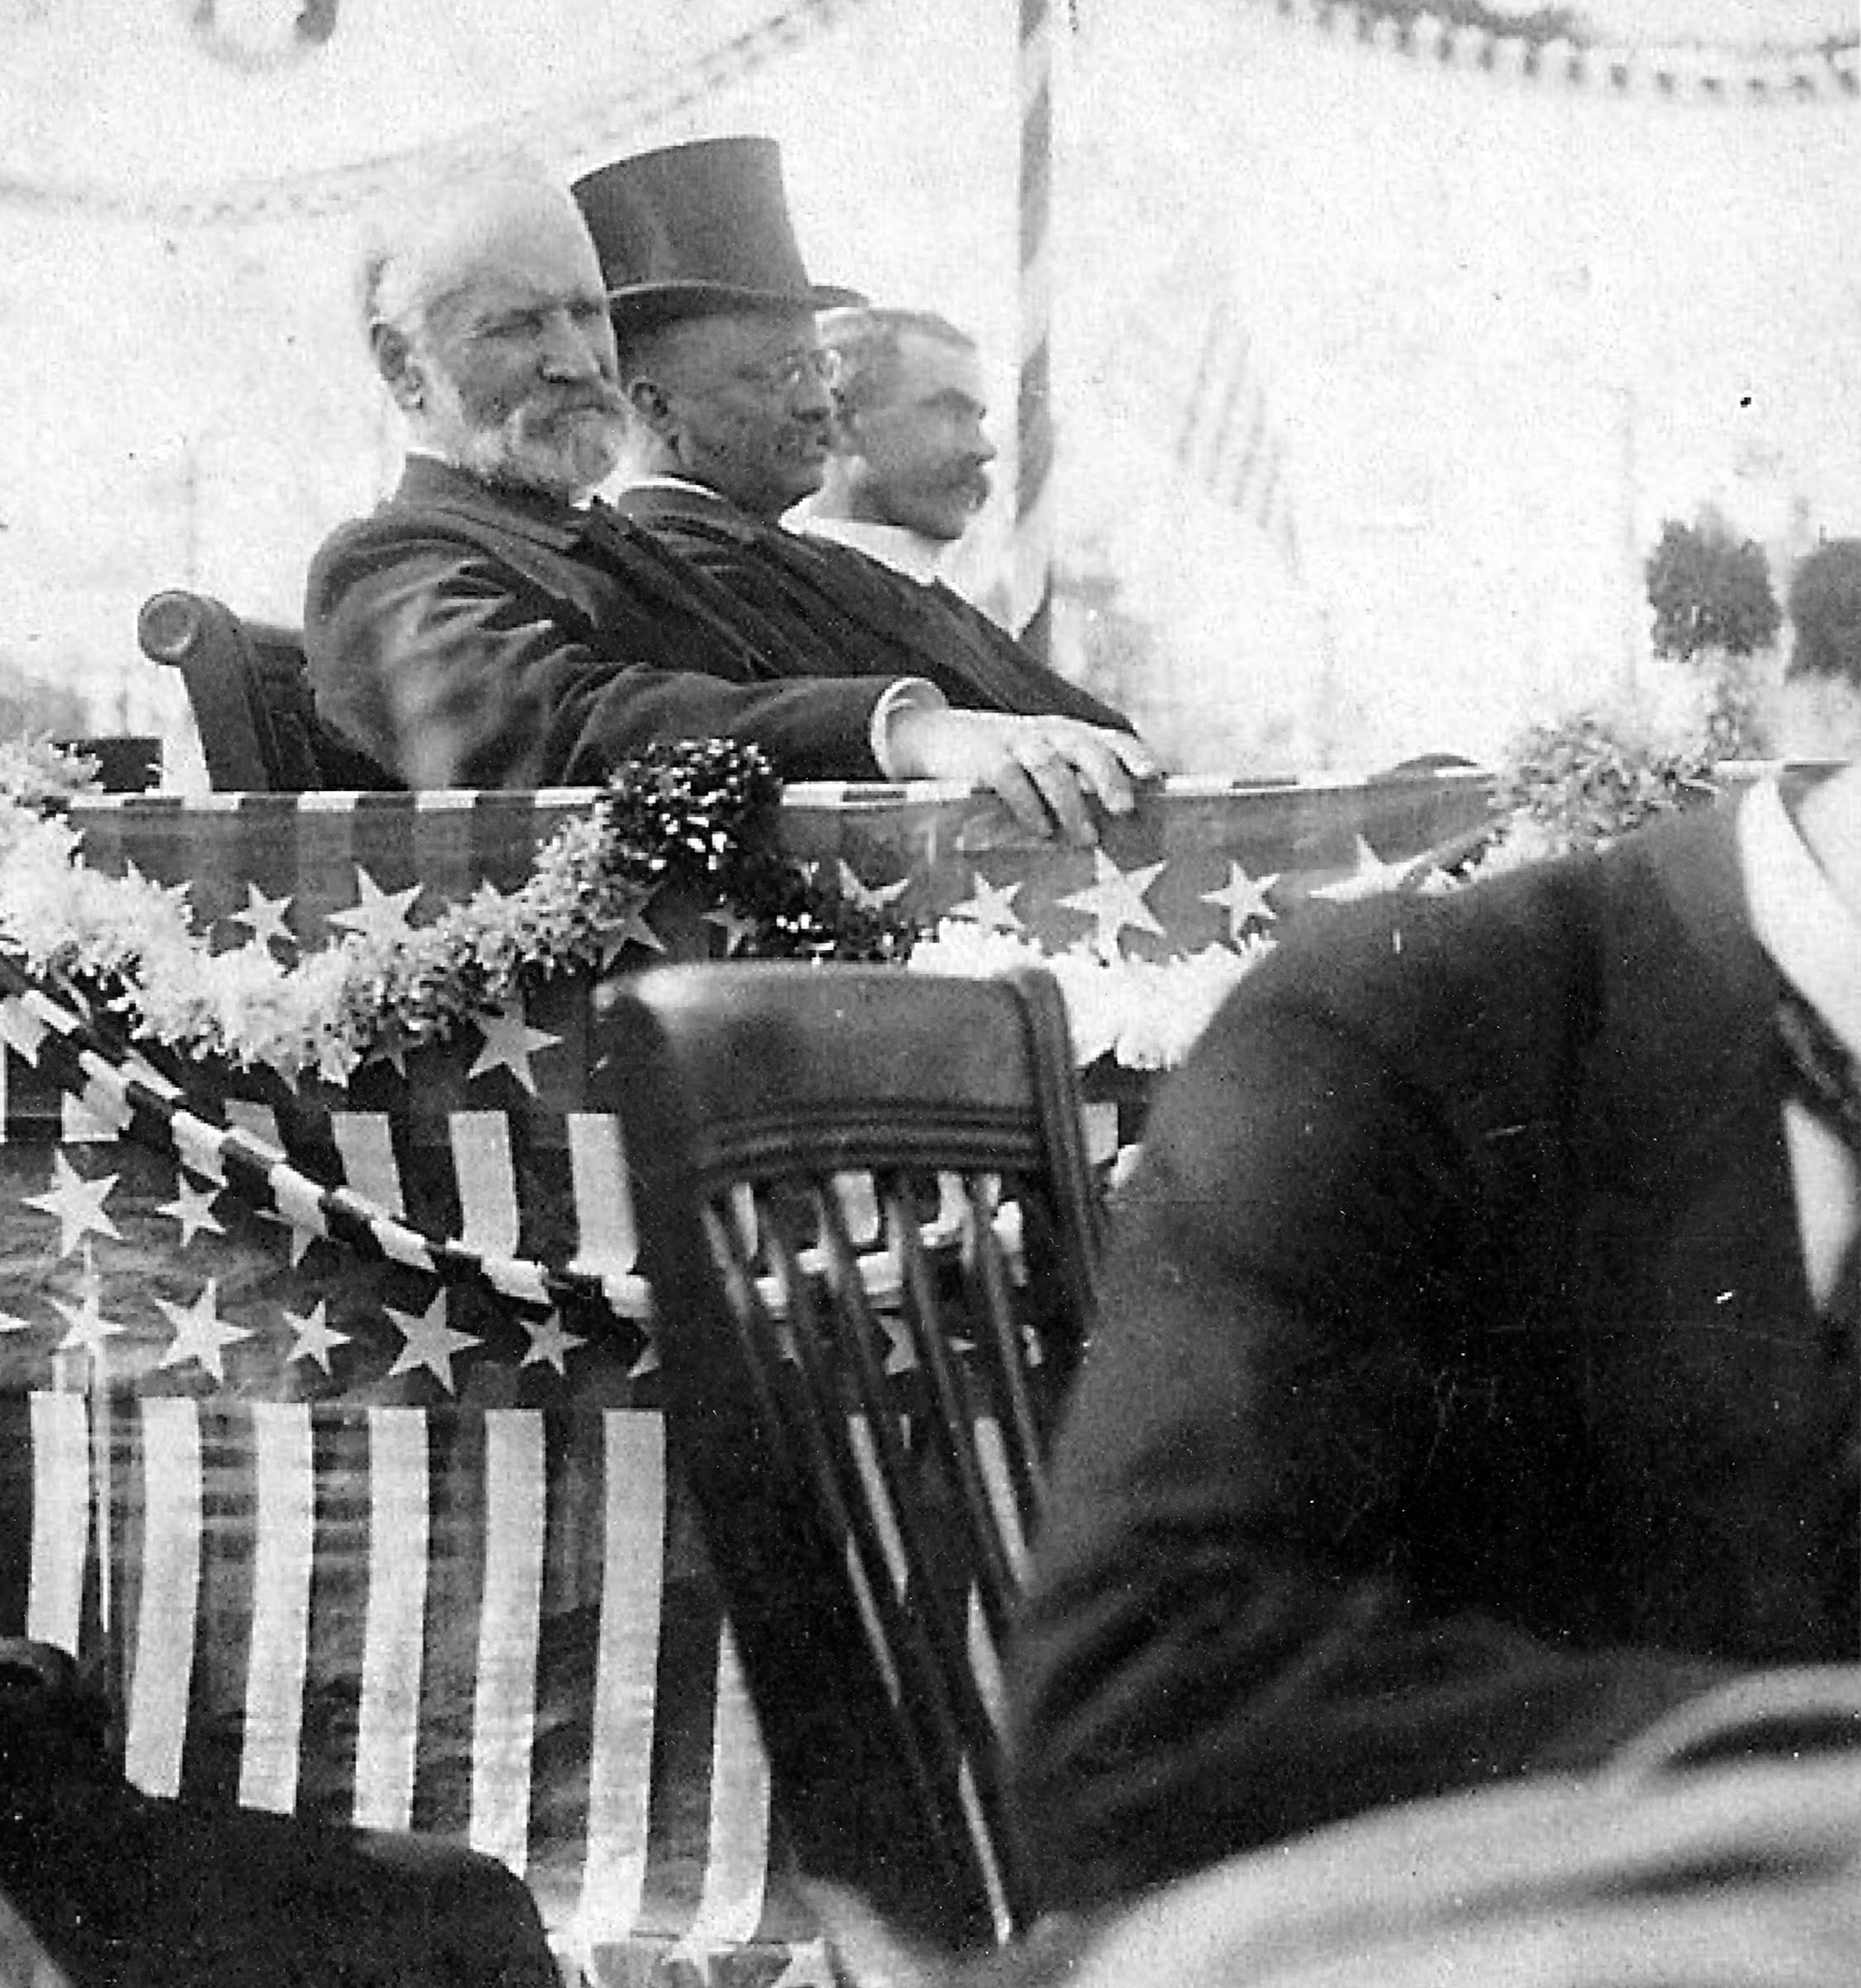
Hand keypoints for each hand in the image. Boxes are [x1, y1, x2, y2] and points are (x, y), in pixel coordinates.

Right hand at [884, 708, 1159, 843]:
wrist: (933, 737)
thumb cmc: (998, 763)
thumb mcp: (1037, 764)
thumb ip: (1070, 783)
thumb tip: (1113, 826)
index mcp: (1065, 734)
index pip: (1108, 738)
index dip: (1133, 755)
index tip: (1155, 778)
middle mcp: (1045, 732)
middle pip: (1085, 746)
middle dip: (1109, 776)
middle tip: (1125, 809)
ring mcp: (1013, 741)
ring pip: (1050, 764)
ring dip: (1071, 802)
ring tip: (1087, 838)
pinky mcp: (983, 757)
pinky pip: (1009, 778)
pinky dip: (1028, 804)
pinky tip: (1042, 830)